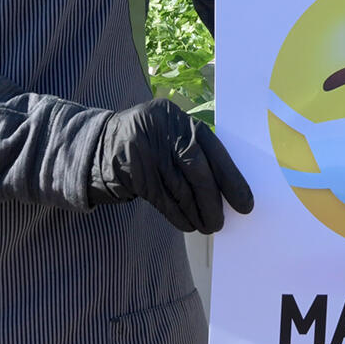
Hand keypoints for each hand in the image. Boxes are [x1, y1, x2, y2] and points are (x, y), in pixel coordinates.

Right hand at [88, 100, 253, 233]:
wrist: (99, 147)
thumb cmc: (149, 146)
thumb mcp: (169, 137)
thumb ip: (195, 153)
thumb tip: (229, 190)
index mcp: (177, 118)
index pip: (212, 148)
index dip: (231, 178)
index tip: (245, 203)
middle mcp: (162, 129)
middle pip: (196, 169)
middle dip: (212, 200)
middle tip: (221, 222)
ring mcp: (144, 149)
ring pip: (179, 187)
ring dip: (196, 212)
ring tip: (207, 226)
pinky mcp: (132, 171)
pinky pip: (162, 199)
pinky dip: (177, 215)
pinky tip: (187, 224)